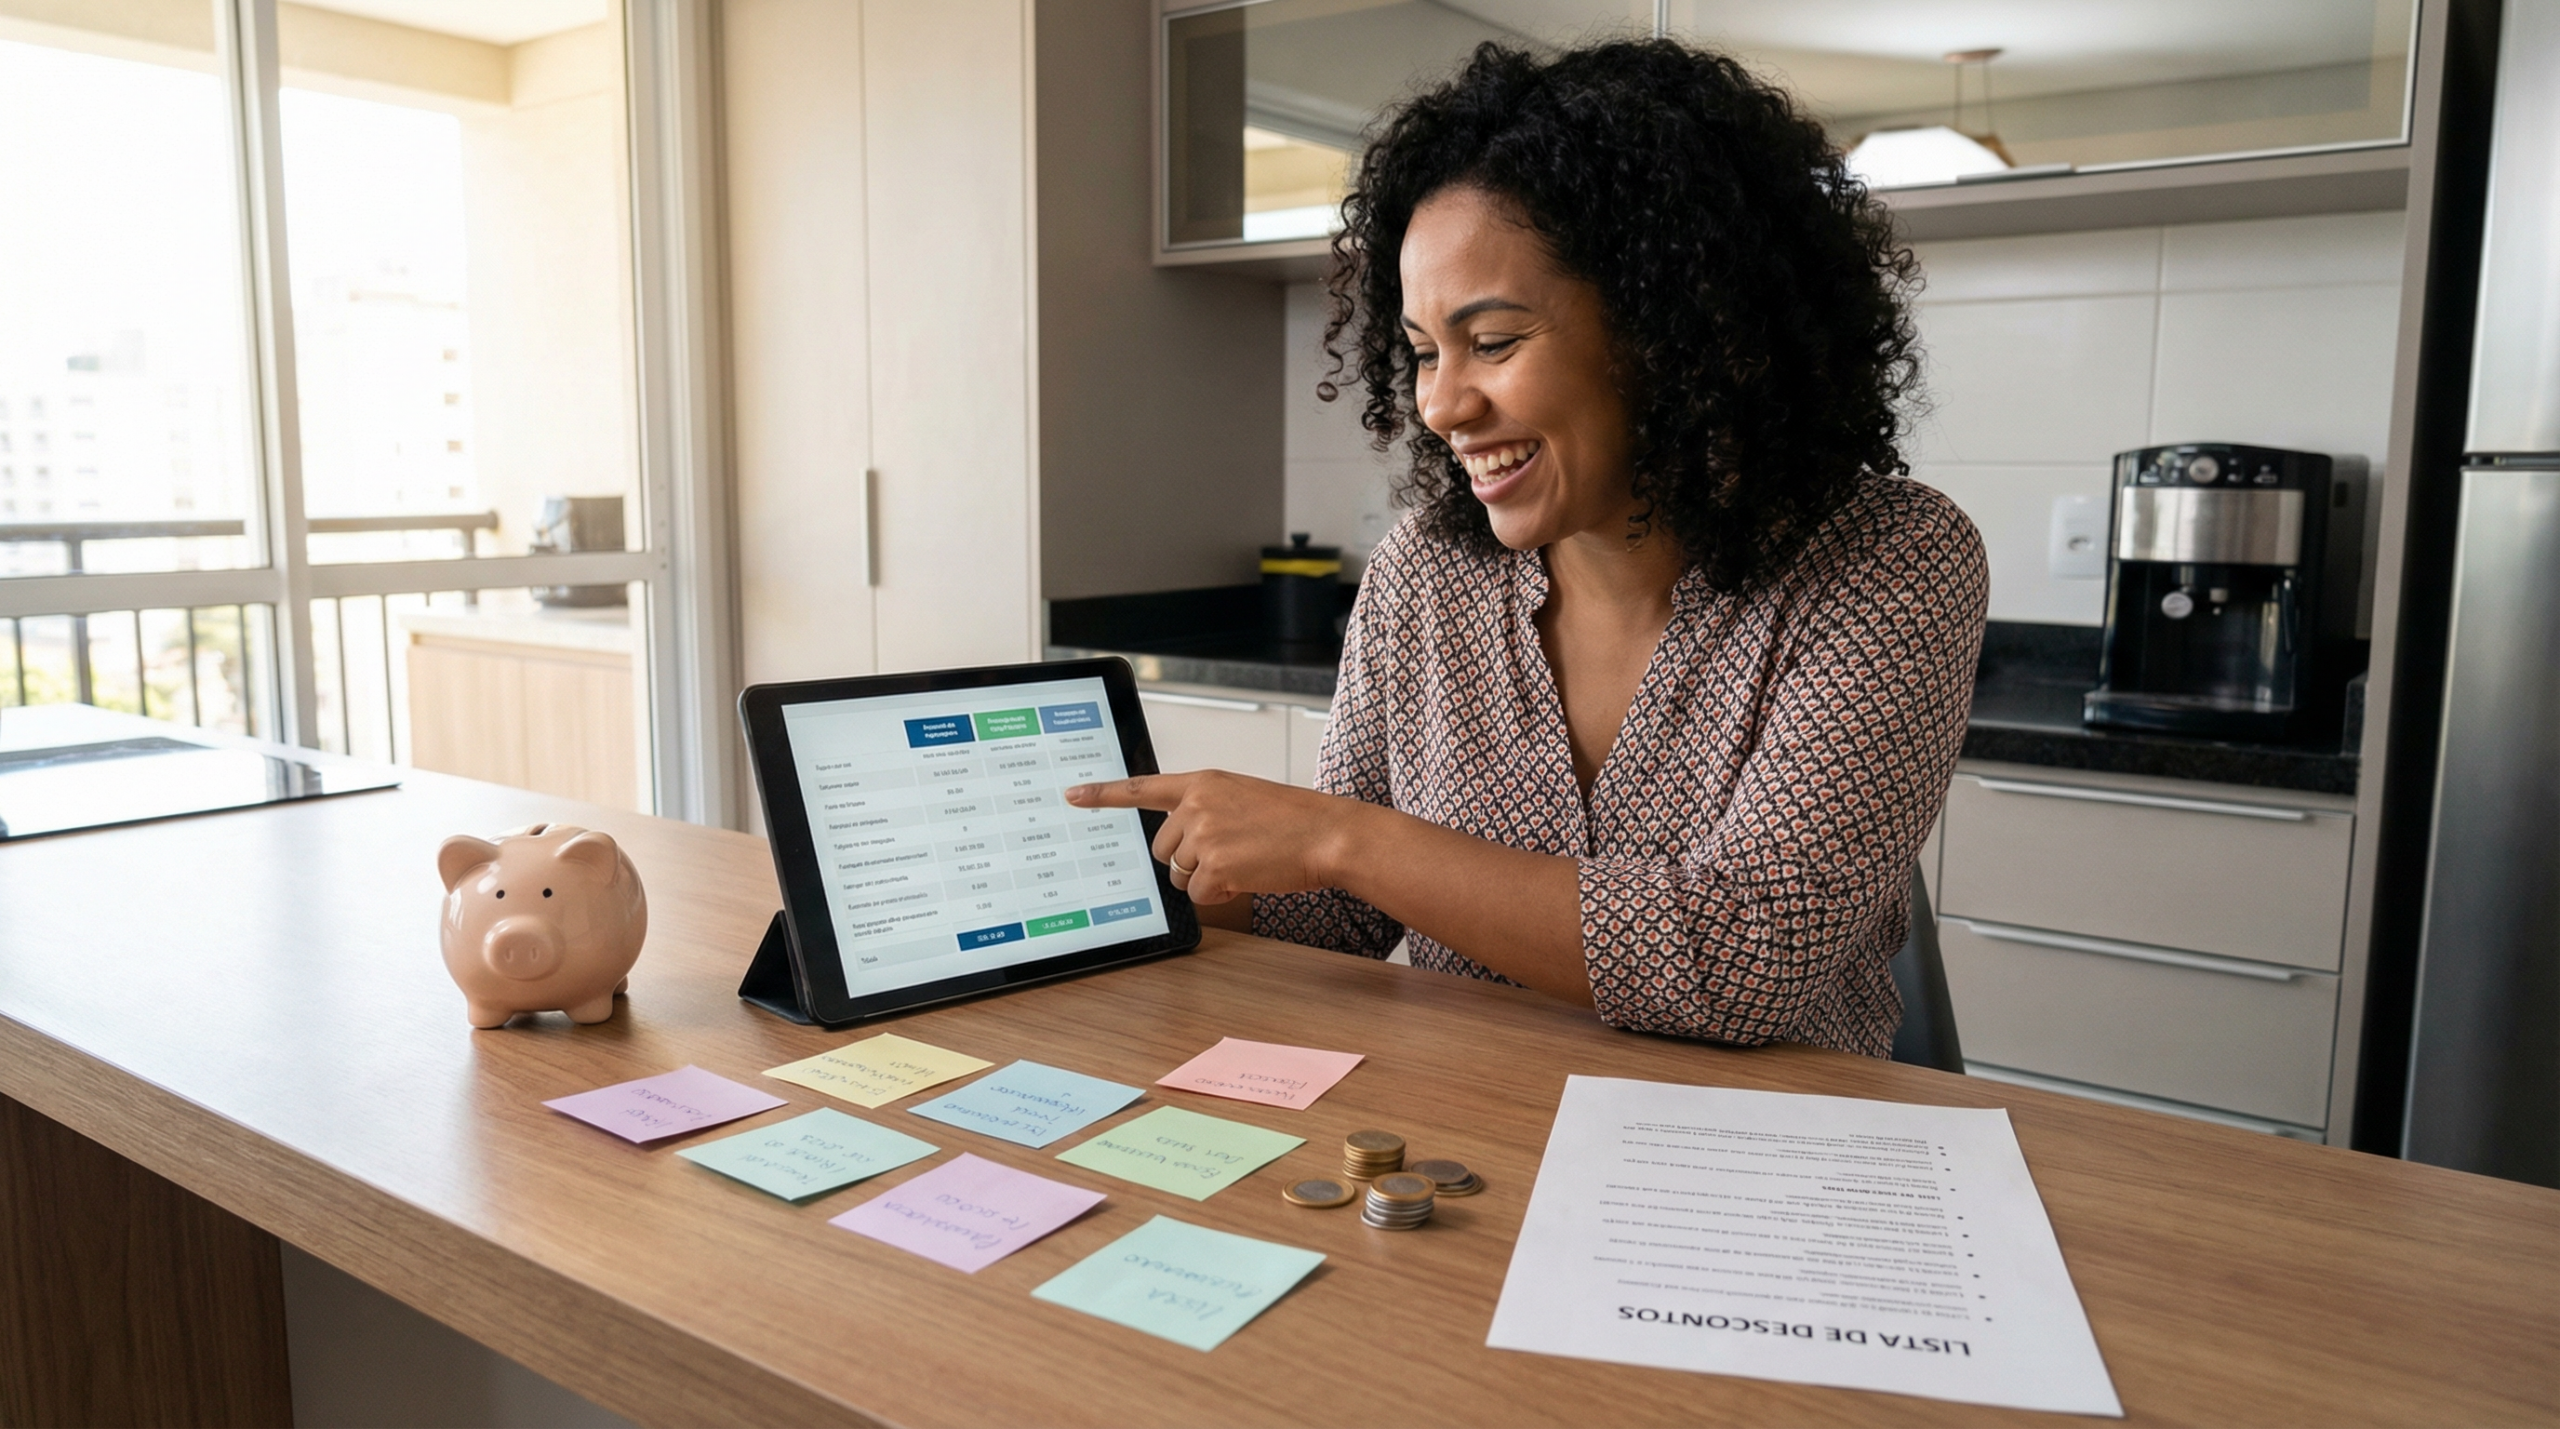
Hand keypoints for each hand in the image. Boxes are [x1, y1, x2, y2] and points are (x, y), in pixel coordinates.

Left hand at [1063, 771, 1361, 906]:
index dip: (1103, 794)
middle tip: (1228, 853)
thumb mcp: (1243, 798)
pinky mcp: (1214, 867)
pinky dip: (1220, 895)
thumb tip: (1179, 845)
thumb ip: (1206, 810)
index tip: (1072, 794)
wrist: (1328, 834)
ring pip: (1178, 874)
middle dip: (1187, 860)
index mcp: (1203, 782)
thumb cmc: (1293, 820)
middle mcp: (1197, 805)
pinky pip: (1197, 895)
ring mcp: (1204, 836)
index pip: (1142, 787)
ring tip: (1244, 860)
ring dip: (1205, 878)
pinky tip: (1247, 877)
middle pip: (1161, 848)